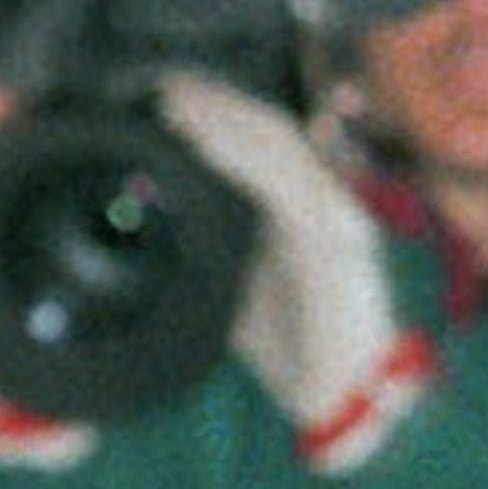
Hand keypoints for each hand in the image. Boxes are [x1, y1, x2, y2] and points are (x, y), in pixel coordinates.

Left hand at [150, 72, 433, 470]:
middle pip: (271, 130)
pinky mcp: (334, 242)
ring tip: (178, 104)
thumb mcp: (234, 294)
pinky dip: (242, 156)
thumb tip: (146, 229)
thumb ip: (208, 256)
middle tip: (164, 87)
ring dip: (225, 119)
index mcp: (303, 210)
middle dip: (218, 103)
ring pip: (279, 145)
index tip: (169, 95)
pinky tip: (205, 141)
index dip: (221, 111)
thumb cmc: (293, 350)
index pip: (264, 140)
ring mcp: (334, 218)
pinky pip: (286, 184)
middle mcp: (324, 203)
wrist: (341, 401)